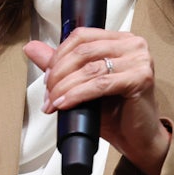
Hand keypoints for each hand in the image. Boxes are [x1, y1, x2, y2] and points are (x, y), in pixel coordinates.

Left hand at [24, 28, 170, 174]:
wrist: (138, 138)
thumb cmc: (116, 112)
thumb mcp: (83, 84)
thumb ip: (61, 64)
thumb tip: (31, 48)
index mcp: (121, 40)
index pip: (82, 36)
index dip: (59, 54)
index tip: (46, 76)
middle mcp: (133, 45)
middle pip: (84, 50)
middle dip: (59, 73)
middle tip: (47, 92)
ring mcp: (140, 60)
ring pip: (90, 68)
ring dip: (65, 86)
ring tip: (53, 102)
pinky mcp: (141, 78)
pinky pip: (100, 84)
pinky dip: (78, 94)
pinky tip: (65, 104)